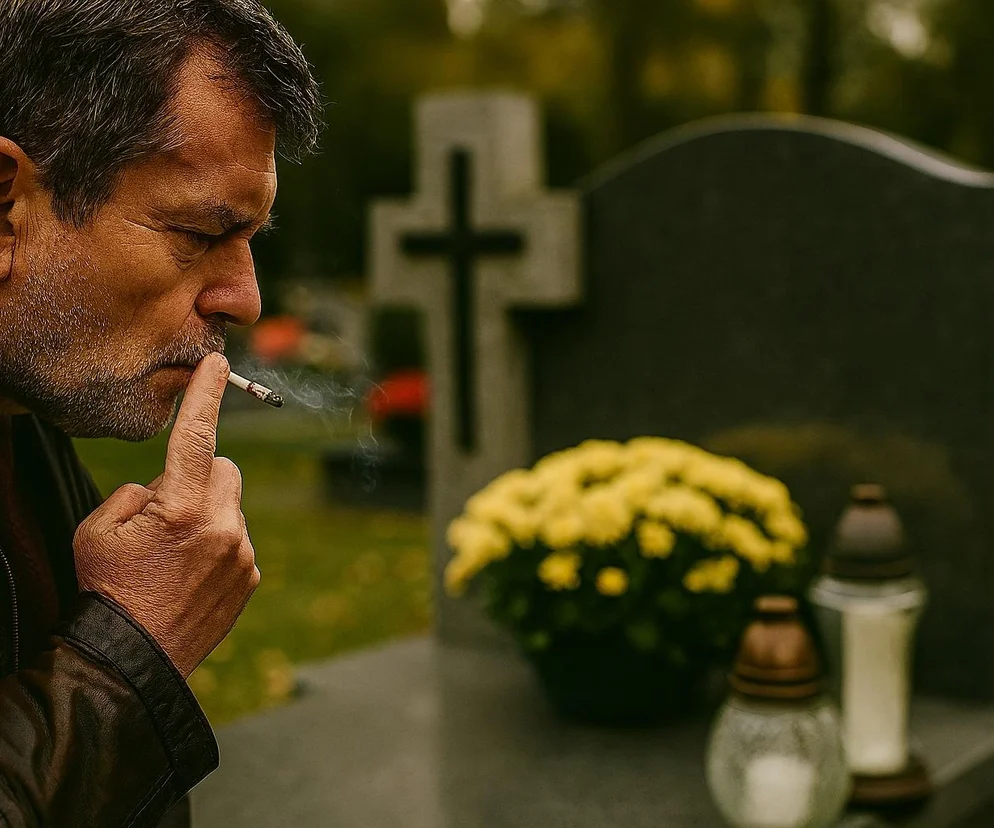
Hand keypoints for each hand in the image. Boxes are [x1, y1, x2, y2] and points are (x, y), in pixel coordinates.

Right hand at [73, 352, 259, 678]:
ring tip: (175, 553)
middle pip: (223, 468)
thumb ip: (135, 491)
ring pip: (231, 505)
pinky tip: (190, 573)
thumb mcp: (98, 529)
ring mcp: (241, 552)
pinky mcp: (250, 575)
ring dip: (209, 513)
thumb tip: (163, 485)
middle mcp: (221, 525)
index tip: (219, 364)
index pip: (196, 435)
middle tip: (167, 510)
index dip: (206, 394)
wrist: (132, 660)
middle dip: (199, 476)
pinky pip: (238, 538)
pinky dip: (219, 543)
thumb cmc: (107, 589)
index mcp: (180, 507)